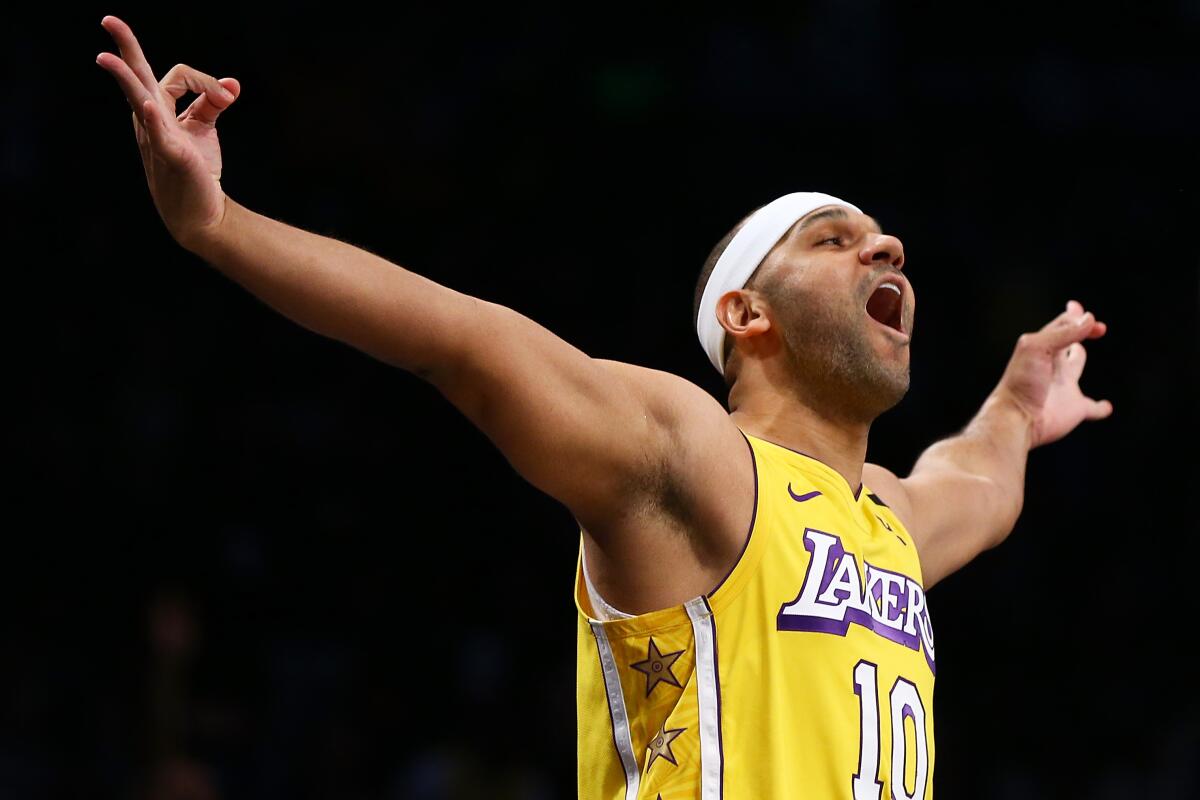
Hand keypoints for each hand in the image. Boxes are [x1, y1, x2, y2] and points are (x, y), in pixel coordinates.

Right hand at [96, 15, 237, 247]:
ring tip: (107, 58)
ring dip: (126, 78)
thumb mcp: (204, 129)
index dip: (206, 80)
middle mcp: (151, 120)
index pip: (178, 76)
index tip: (228, 98)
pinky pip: (158, 135)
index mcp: (158, 109)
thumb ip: (212, 102)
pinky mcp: (172, 156)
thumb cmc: (198, 169)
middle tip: (109, 19)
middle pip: (138, 76)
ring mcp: (158, 137)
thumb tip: (232, 83)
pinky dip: (154, 120)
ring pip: (139, 100)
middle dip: (126, 47)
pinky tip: (148, 107)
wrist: (204, 212)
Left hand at [994, 300, 1112, 447]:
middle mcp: (1054, 366)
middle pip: (1067, 343)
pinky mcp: (1074, 409)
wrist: (1017, 416)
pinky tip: (1106, 407)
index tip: (1084, 311)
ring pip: (1075, 369)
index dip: (1074, 317)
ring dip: (1079, 358)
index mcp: (1043, 350)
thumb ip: (1063, 333)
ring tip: (1080, 351)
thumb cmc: (1021, 381)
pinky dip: (1101, 408)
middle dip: (1078, 332)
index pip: (1060, 327)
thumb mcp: (1037, 348)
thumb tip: (1088, 320)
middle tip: (1094, 326)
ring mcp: (1064, 388)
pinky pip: (1093, 409)